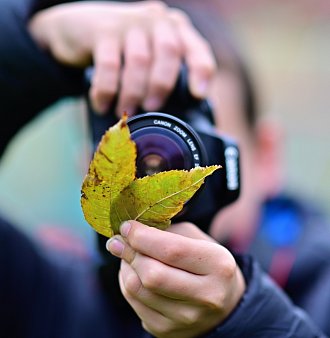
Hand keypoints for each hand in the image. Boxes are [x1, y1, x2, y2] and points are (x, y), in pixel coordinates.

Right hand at [28, 1, 215, 115]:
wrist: (77, 30)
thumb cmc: (122, 53)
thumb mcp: (148, 57)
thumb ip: (162, 74)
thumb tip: (180, 117)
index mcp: (175, 31)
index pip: (196, 49)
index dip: (201, 72)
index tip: (197, 95)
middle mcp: (157, 21)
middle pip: (169, 51)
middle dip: (161, 85)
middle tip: (151, 108)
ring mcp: (130, 22)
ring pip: (139, 61)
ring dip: (133, 93)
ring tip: (126, 112)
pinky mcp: (103, 29)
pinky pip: (109, 65)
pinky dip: (107, 90)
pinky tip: (103, 104)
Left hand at [106, 221, 244, 337]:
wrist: (223, 304)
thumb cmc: (206, 263)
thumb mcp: (197, 239)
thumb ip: (166, 232)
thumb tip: (129, 232)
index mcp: (218, 265)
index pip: (172, 250)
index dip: (142, 237)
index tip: (126, 226)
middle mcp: (206, 296)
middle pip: (152, 274)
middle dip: (129, 252)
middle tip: (119, 240)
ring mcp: (186, 318)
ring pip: (137, 289)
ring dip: (125, 266)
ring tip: (127, 255)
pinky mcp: (167, 330)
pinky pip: (133, 302)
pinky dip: (127, 282)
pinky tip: (134, 272)